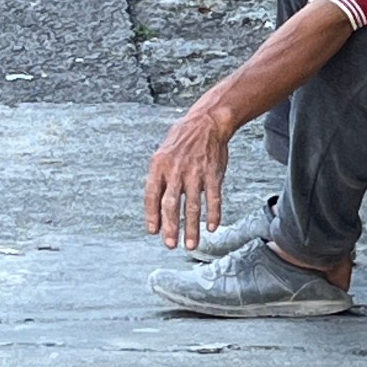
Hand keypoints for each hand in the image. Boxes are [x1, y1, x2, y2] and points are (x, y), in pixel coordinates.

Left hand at [144, 111, 229, 249]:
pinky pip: (213, 198)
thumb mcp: (163, 154)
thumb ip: (159, 178)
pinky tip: (212, 227)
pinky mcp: (213, 174)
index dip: (152, 215)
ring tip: (191, 244)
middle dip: (170, 227)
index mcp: (159, 166)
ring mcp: (196, 173)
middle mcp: (176, 171)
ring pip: (193, 206)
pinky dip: (214, 214)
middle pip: (171, 204)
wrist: (207, 122)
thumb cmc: (183, 140)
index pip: (152, 195)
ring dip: (191, 228)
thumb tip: (155, 206)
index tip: (153, 231)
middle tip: (170, 244)